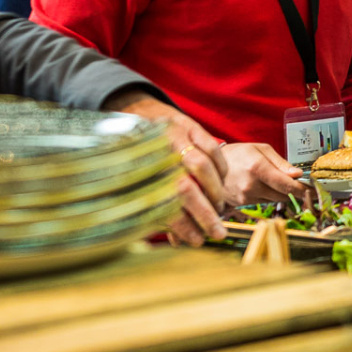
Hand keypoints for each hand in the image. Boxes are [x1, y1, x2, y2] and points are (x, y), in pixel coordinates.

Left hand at [104, 92, 231, 246]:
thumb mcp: (129, 180)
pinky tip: (222, 181)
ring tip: (220, 208)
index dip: (182, 227)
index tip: (196, 241)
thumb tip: (175, 239)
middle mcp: (153, 152)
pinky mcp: (187, 124)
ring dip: (216, 191)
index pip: (161, 204)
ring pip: (202, 167)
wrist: (131, 110)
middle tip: (218, 232)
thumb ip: (150, 206)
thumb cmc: (129, 152)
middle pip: (184, 188)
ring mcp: (171, 135)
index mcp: (134, 171)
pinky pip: (212, 148)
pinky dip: (221, 167)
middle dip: (205, 214)